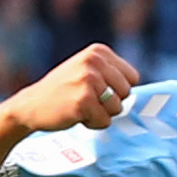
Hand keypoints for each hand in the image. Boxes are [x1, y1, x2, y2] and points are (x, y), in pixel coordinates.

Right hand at [0, 43, 140, 136]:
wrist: (31, 105)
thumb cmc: (63, 91)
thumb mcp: (86, 70)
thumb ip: (111, 74)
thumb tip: (145, 91)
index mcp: (98, 51)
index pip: (132, 77)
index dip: (116, 90)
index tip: (96, 91)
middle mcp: (95, 62)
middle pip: (126, 93)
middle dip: (110, 103)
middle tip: (86, 101)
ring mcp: (89, 80)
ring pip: (117, 109)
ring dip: (100, 114)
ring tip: (80, 107)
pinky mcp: (83, 101)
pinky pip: (104, 121)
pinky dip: (92, 124)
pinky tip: (75, 116)